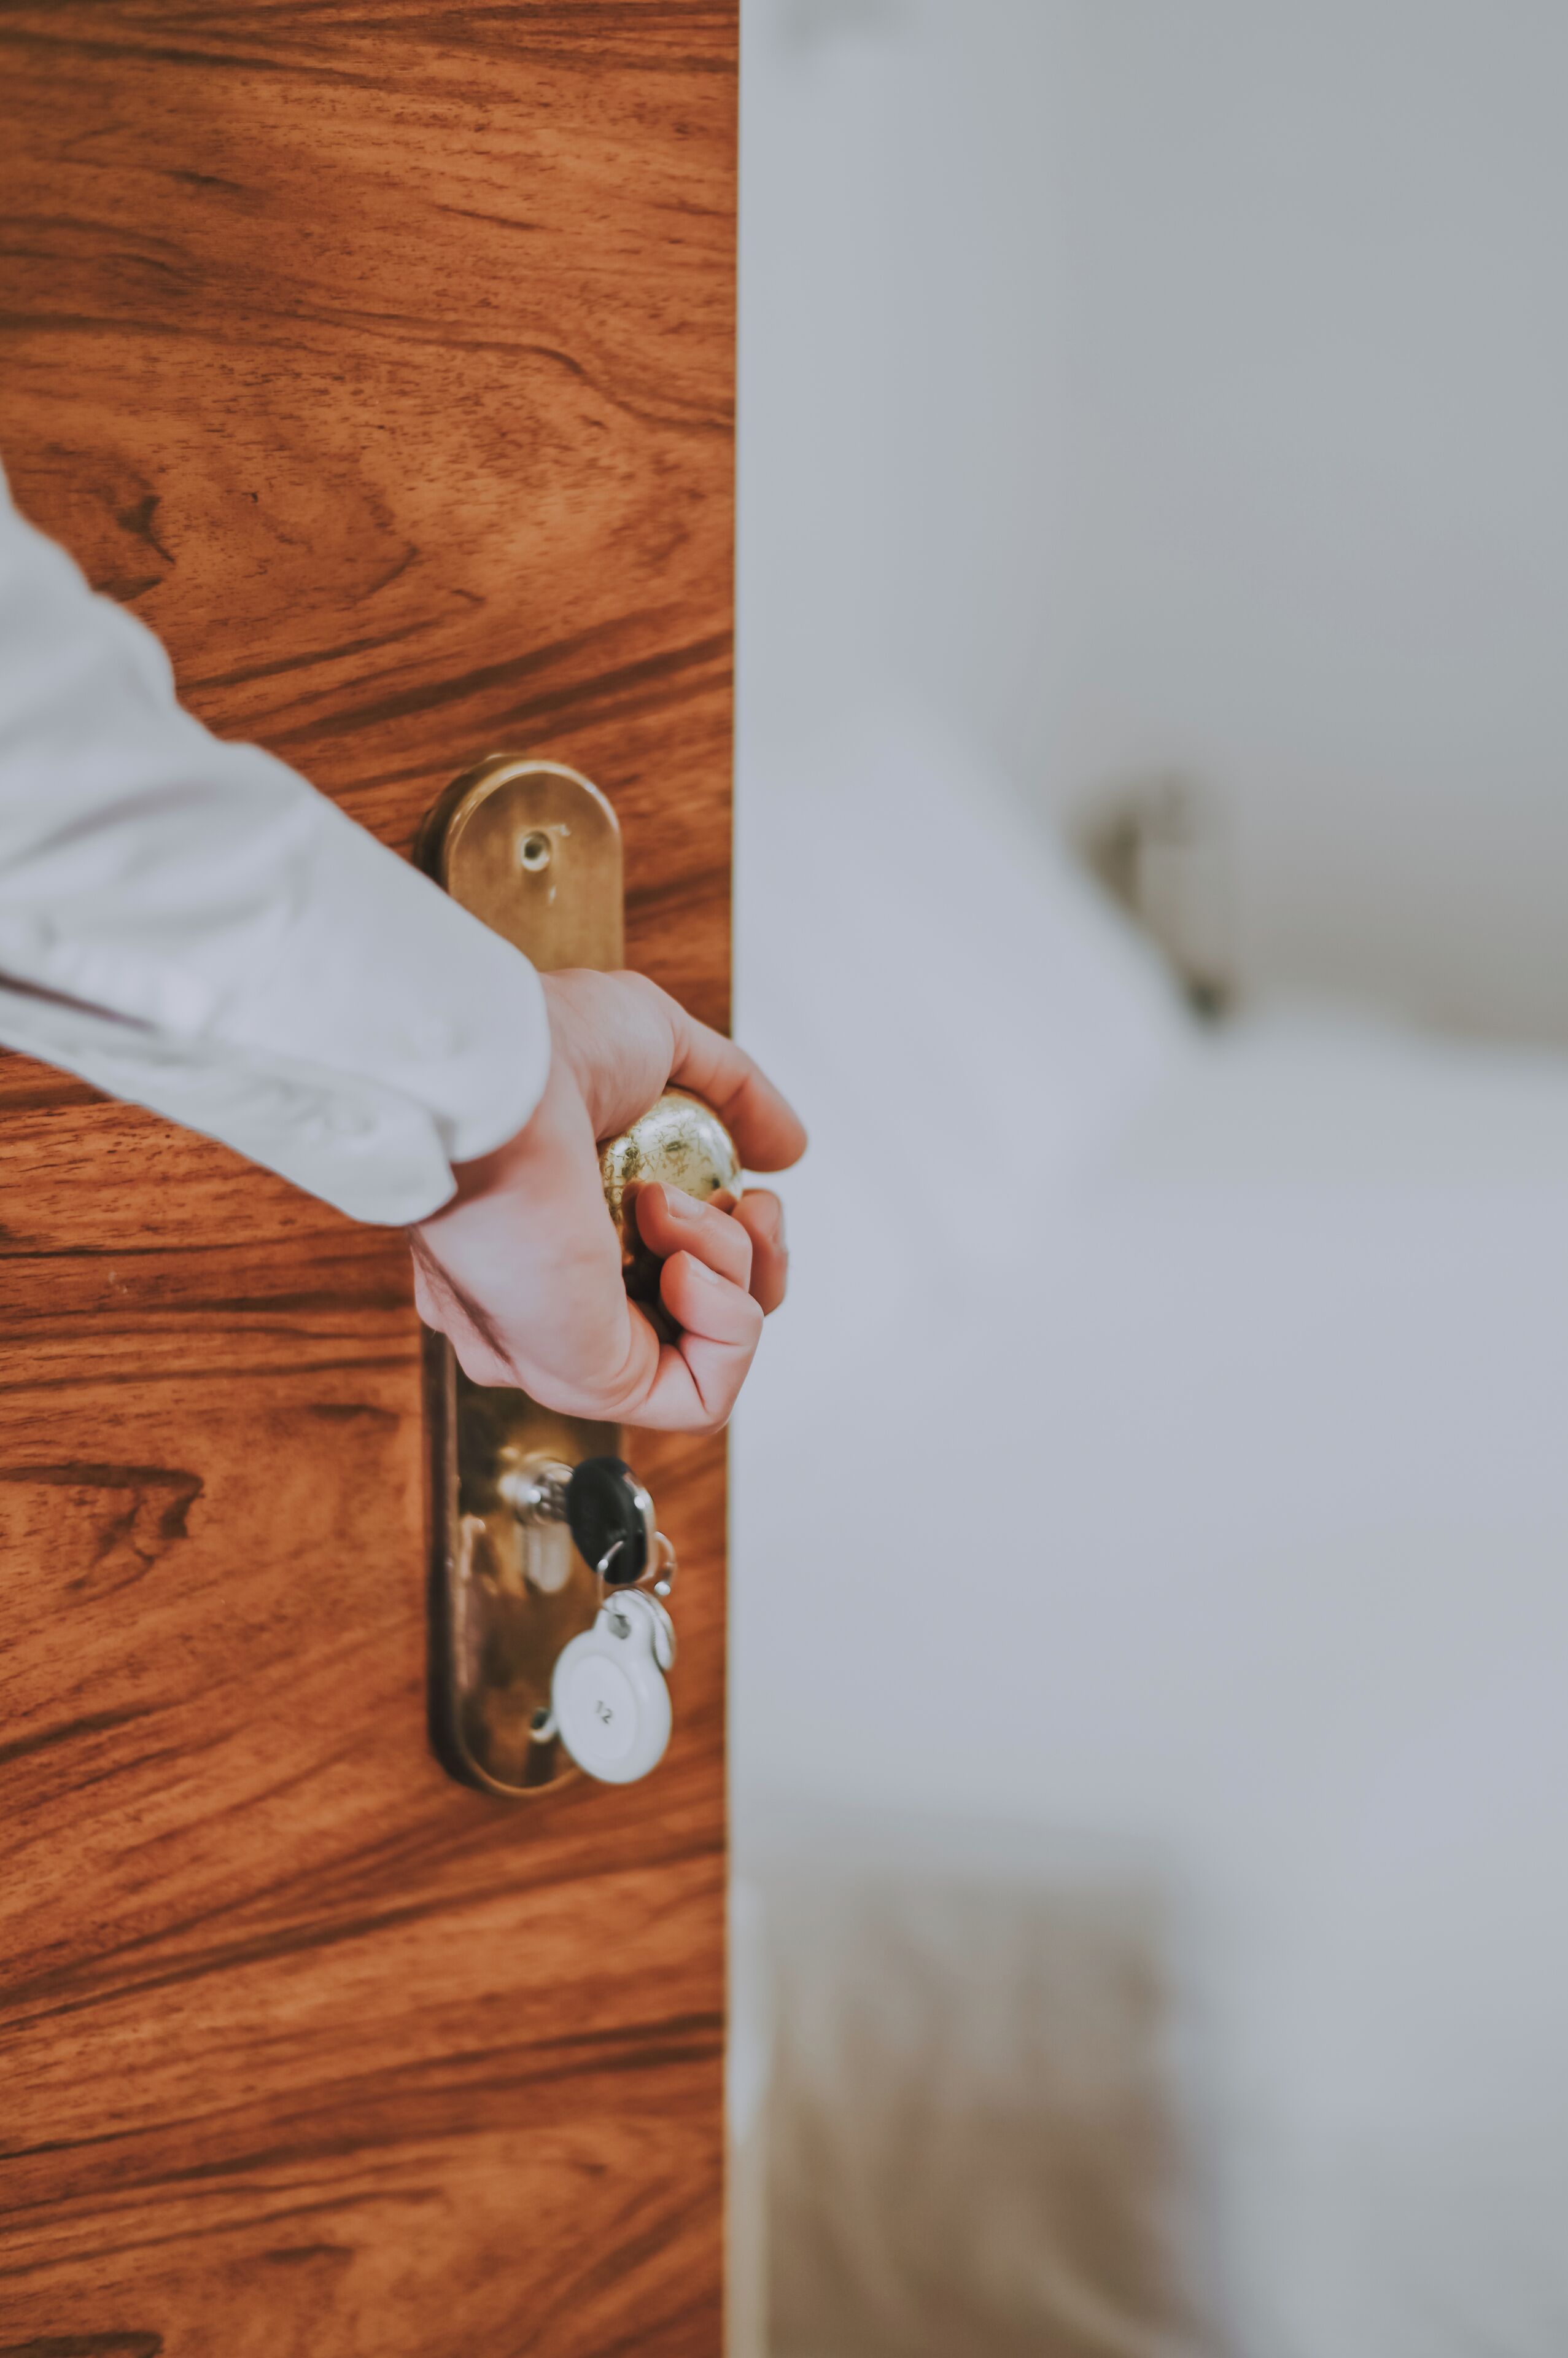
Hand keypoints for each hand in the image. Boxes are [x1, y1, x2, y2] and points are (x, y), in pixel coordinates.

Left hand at [409, 969, 806, 1430]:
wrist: (496, 1081)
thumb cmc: (542, 1052)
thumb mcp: (662, 1045)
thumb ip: (735, 1097)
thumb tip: (788, 1154)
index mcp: (559, 1231)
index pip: (675, 1274)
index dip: (738, 1240)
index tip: (750, 1188)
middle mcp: (557, 1298)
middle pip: (705, 1321)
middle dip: (754, 1259)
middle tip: (748, 1204)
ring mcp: (569, 1346)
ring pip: (710, 1358)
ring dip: (737, 1271)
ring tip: (674, 1208)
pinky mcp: (586, 1380)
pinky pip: (700, 1398)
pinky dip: (727, 1326)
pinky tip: (683, 1262)